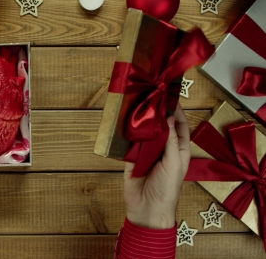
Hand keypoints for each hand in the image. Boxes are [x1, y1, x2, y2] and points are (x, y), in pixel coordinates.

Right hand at [123, 103, 189, 228]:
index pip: (180, 127)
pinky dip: (128, 134)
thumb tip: (169, 118)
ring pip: (145, 133)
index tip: (171, 98)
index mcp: (179, 151)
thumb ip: (171, 141)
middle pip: (161, 127)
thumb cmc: (166, 190)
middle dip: (157, 114)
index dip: (177, 113)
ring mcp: (147, 154)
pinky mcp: (132, 158)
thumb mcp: (174, 163)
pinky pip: (130, 143)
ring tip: (137, 106)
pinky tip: (125, 122)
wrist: (147, 209)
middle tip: (151, 97)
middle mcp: (164, 150)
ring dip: (142, 123)